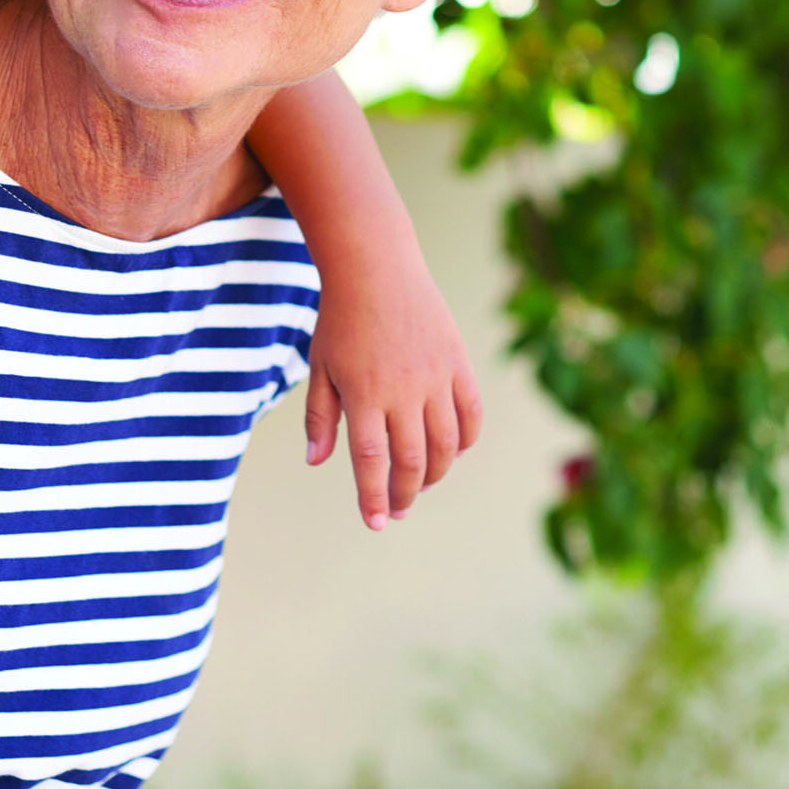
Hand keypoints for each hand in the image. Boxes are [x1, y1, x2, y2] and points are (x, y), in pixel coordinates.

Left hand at [301, 261, 482, 529]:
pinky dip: (465, 441)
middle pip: (412, 461)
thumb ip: (319, 416)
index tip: (375, 522)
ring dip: (435, 473)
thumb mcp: (320, 366)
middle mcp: (402, 390)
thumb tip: (317, 462)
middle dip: (405, 494)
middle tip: (397, 509)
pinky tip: (450, 451)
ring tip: (419, 483)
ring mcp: (435, 376)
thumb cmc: (340, 318)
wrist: (375, 266)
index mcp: (363, 394)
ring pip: (446, 445)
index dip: (374, 497)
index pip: (371, 461)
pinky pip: (471, 414)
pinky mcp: (458, 363)